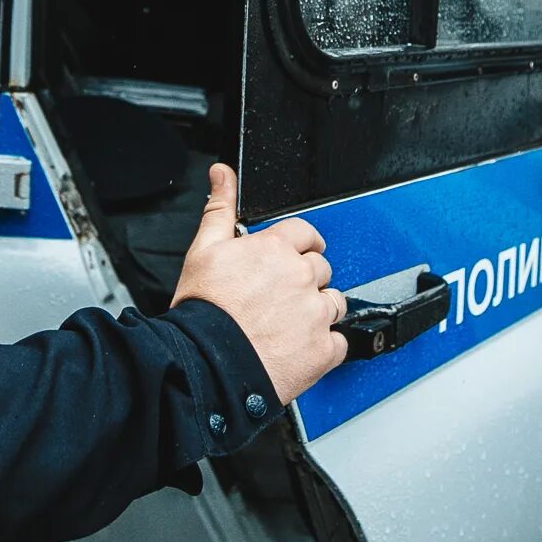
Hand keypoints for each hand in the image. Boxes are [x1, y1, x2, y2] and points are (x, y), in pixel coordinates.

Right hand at [172, 164, 347, 404]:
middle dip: (306, 278)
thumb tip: (222, 173)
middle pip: (321, 267)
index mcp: (275, 249)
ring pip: (334, 303)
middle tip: (281, 296)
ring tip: (289, 324)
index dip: (299, 244)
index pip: (305, 233)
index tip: (295, 254)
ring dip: (318, 310)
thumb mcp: (203, 250)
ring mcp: (315, 314)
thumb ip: (220, 208)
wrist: (206, 367)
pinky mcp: (322, 349)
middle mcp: (301, 277)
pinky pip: (338, 342)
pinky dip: (324, 346)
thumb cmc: (203, 312)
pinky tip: (300, 348)